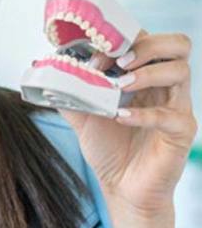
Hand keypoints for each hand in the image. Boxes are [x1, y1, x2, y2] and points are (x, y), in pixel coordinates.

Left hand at [58, 29, 197, 216]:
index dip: (121, 40)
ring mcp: (177, 107)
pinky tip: (121, 117)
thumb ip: (69, 91)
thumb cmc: (109, 148)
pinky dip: (145, 114)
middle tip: (120, 63)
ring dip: (148, 73)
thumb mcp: (82, 115)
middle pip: (177, 45)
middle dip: (147, 45)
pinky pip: (173, 115)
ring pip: (181, 71)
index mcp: (144, 76)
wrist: (121, 188)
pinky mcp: (181, 132)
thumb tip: (45, 68)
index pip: (147, 39)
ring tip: (121, 86)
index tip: (95, 57)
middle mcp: (164, 86)